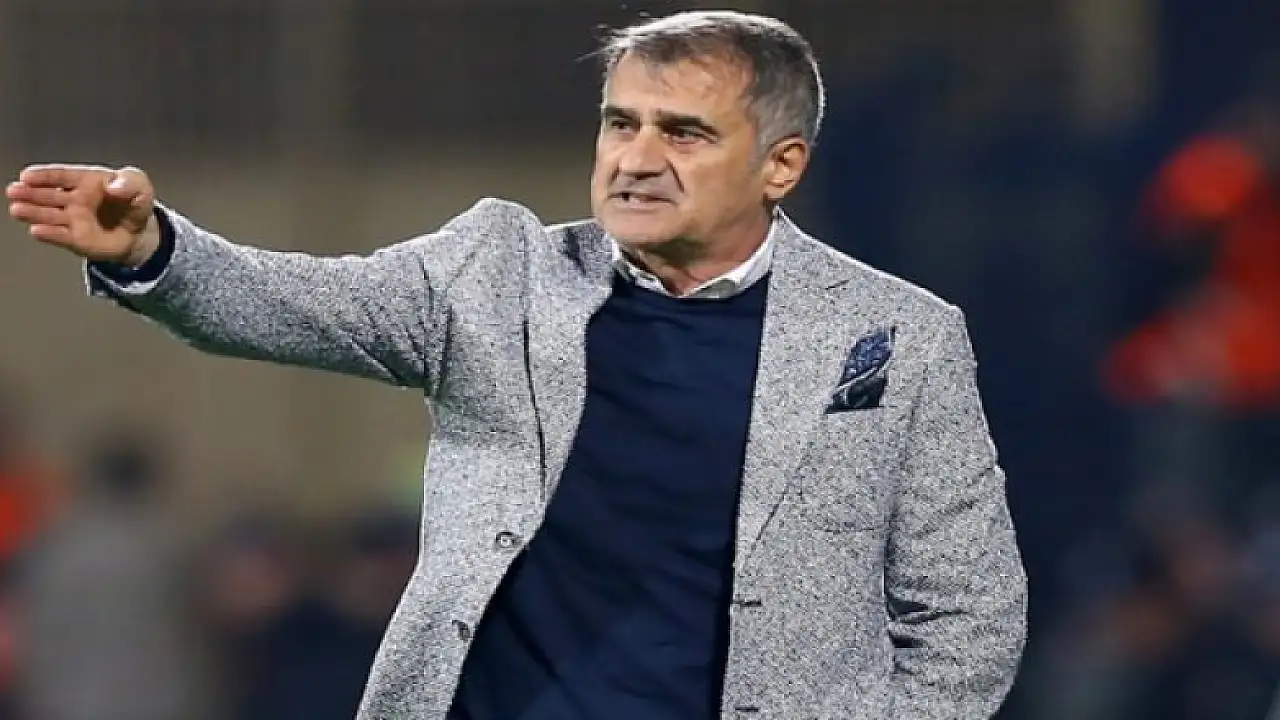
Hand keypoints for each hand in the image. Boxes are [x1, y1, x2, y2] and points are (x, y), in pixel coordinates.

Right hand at [6, 164, 160, 266]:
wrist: (141, 232)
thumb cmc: (134, 201)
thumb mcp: (139, 186)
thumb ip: (130, 184)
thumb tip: (114, 188)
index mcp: (85, 180)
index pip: (62, 176)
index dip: (45, 176)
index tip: (27, 176)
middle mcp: (74, 199)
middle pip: (49, 195)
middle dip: (31, 193)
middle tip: (14, 191)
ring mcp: (73, 220)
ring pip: (50, 215)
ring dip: (33, 213)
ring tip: (17, 210)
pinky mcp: (76, 240)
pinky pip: (61, 236)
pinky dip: (50, 234)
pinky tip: (36, 230)